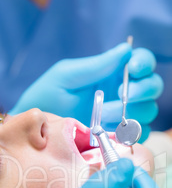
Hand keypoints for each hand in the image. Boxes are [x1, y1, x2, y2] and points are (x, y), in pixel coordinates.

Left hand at [10, 44, 162, 141]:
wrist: (36, 128)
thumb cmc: (47, 96)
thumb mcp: (67, 76)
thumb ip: (95, 66)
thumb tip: (125, 50)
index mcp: (111, 73)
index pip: (140, 62)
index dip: (144, 63)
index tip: (133, 68)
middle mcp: (120, 93)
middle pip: (151, 87)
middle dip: (141, 89)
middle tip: (119, 93)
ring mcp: (121, 116)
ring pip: (147, 111)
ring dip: (130, 112)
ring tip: (102, 115)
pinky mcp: (117, 137)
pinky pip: (137, 136)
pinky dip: (130, 133)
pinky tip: (111, 131)